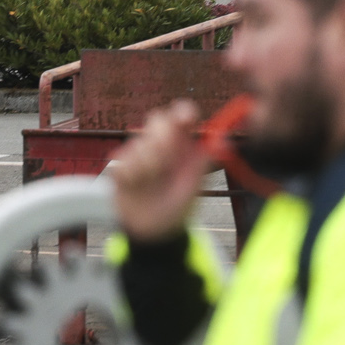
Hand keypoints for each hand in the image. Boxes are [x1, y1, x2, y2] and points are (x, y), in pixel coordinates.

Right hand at [110, 101, 207, 244]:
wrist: (156, 232)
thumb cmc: (179, 206)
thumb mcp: (195, 186)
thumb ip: (203, 161)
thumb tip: (223, 140)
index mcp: (181, 145)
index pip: (181, 115)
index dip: (182, 112)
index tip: (185, 118)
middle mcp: (160, 144)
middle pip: (157, 120)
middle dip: (162, 139)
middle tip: (167, 163)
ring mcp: (139, 154)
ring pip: (139, 143)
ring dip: (148, 166)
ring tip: (153, 184)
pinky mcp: (121, 168)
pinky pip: (121, 161)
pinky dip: (131, 175)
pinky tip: (137, 186)